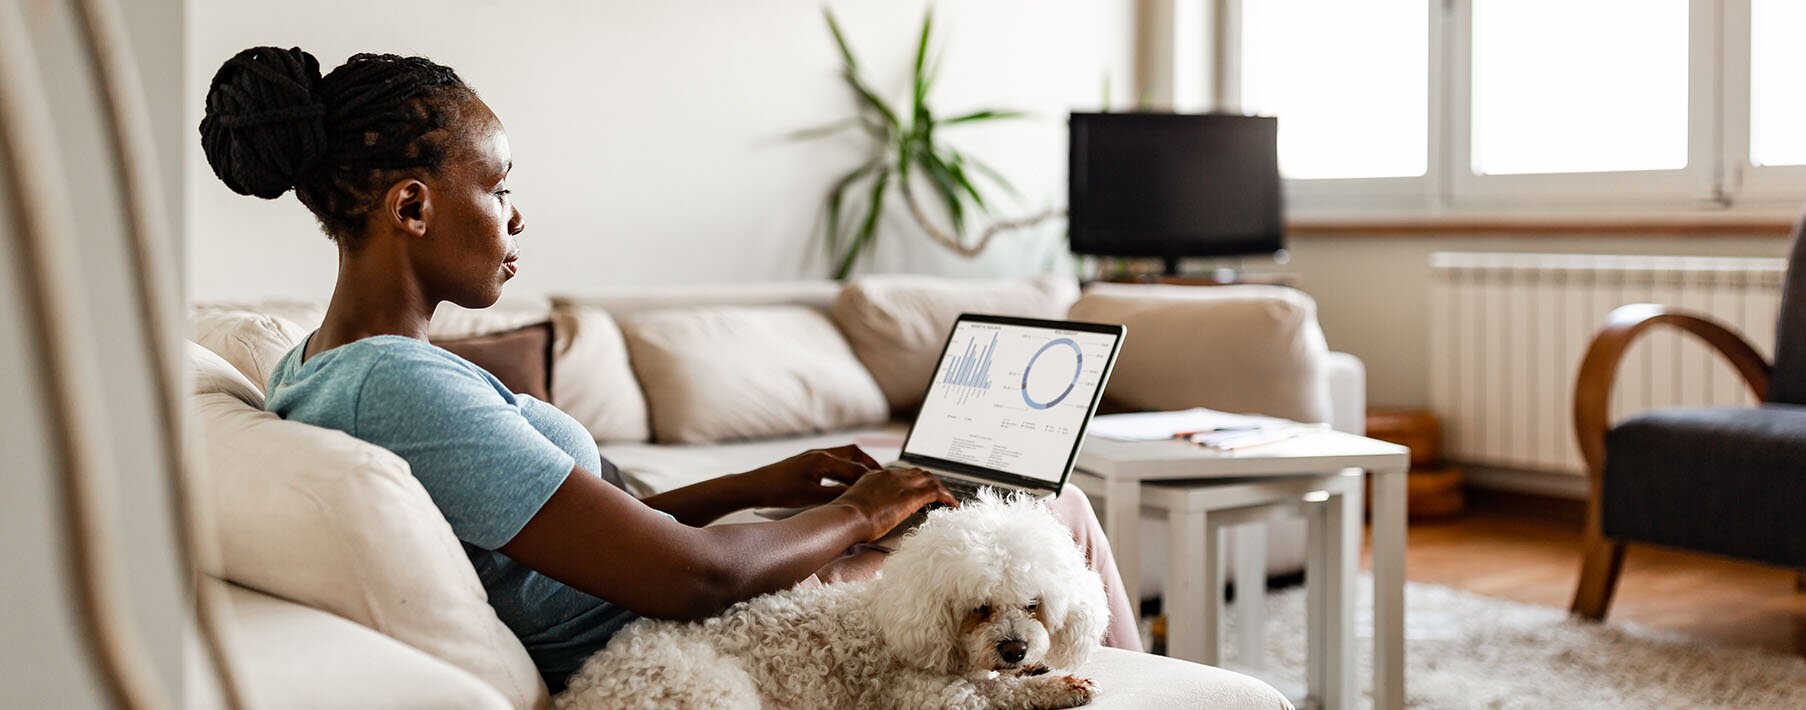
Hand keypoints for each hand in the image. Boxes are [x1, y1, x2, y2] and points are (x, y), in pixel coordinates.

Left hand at [743, 445, 885, 508]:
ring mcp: (814, 456)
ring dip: (858, 464)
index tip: (885, 487)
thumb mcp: (811, 498)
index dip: (872, 479)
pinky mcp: (808, 461)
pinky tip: (847, 479)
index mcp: (823, 460)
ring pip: (845, 455)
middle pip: (854, 454)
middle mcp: (820, 454)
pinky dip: (846, 467)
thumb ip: (836, 497)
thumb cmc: (779, 491)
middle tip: (884, 477)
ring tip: (869, 478)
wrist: (755, 486)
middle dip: (870, 465)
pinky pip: (835, 460)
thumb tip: (857, 499)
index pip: (856, 469)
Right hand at [832, 466, 956, 540]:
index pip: (901, 474)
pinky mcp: (911, 496)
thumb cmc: (845, 517)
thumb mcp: (854, 505)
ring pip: (929, 479)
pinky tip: (952, 505)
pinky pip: (936, 492)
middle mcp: (890, 475)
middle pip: (918, 473)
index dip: (913, 481)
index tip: (917, 490)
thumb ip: (864, 505)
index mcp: (876, 475)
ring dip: (940, 489)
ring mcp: (902, 484)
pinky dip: (946, 497)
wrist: (846, 517)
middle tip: (938, 495)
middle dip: (930, 482)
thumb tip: (865, 514)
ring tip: (947, 500)